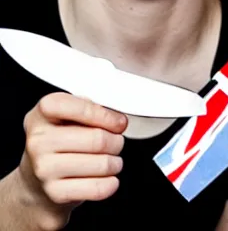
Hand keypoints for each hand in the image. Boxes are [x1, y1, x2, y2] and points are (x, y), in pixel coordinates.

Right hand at [16, 92, 127, 228]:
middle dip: (117, 141)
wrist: (35, 178)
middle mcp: (39, 140)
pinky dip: (110, 183)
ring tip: (111, 160)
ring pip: (102, 164)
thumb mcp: (68, 114)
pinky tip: (108, 178)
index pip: (81, 108)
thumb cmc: (60, 139)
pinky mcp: (54, 192)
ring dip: (116, 162)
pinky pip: (98, 188)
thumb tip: (117, 119)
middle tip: (117, 142)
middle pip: (98, 139)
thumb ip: (92, 109)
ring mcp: (44, 168)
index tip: (119, 122)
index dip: (106, 116)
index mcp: (43, 112)